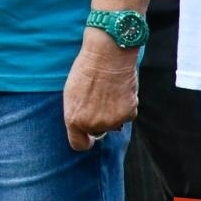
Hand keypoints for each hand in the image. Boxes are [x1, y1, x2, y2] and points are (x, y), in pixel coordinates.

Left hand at [63, 33, 138, 149]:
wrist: (107, 56)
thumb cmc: (86, 70)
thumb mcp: (71, 93)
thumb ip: (77, 113)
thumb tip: (85, 124)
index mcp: (74, 119)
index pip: (79, 144)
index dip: (84, 140)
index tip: (87, 136)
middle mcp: (93, 124)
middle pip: (98, 131)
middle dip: (98, 119)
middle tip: (97, 99)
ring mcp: (112, 121)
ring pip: (113, 123)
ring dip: (112, 112)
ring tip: (107, 91)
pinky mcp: (128, 115)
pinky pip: (127, 116)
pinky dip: (125, 107)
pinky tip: (119, 90)